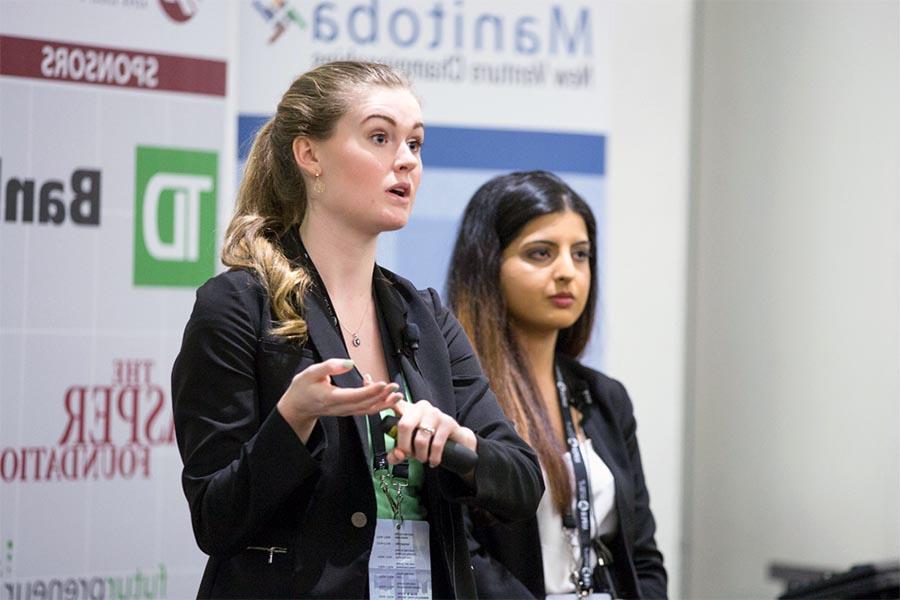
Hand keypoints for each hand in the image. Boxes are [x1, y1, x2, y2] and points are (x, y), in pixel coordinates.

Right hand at [277, 359, 401, 441]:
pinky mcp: (348, 411)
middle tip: (395, 386)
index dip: (370, 391)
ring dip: (383, 403)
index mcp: (331, 398)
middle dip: (382, 396)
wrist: (298, 406)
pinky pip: (365, 410)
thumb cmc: (303, 389)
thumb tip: (348, 363)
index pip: (354, 396)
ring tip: (397, 395)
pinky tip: (385, 395)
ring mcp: (345, 411)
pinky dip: (377, 404)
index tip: (383, 384)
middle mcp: (340, 408)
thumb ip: (330, 367)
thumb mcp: (311, 373)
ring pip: (367, 410)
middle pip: (364, 405)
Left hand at [387, 399, 476, 467]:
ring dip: (420, 455)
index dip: (384, 400)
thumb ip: (398, 452)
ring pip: (420, 439)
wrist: (457, 440)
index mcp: (409, 409)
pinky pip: (436, 444)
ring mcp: (436, 414)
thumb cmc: (429, 441)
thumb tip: (396, 456)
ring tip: (423, 459)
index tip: (370, 390)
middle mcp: (421, 407)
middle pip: (405, 425)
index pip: (393, 402)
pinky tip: (433, 462)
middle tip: (408, 456)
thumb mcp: (411, 446)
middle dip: (404, 446)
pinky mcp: (448, 423)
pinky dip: (433, 458)